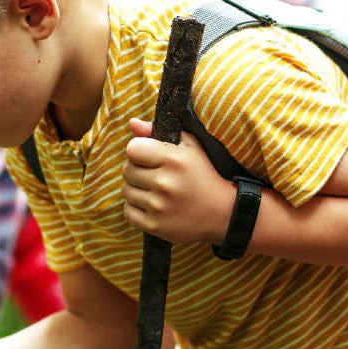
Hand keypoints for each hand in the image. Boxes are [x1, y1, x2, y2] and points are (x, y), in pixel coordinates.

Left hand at [121, 117, 236, 243]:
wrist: (221, 212)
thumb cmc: (202, 174)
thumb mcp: (188, 146)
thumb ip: (157, 132)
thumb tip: (132, 123)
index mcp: (173, 159)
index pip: (132, 149)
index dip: (138, 152)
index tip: (148, 158)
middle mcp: (165, 183)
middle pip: (126, 171)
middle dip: (136, 171)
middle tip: (153, 176)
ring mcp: (159, 206)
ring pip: (126, 191)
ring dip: (136, 190)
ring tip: (154, 191)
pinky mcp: (155, 225)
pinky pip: (128, 212)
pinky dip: (135, 209)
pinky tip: (151, 206)